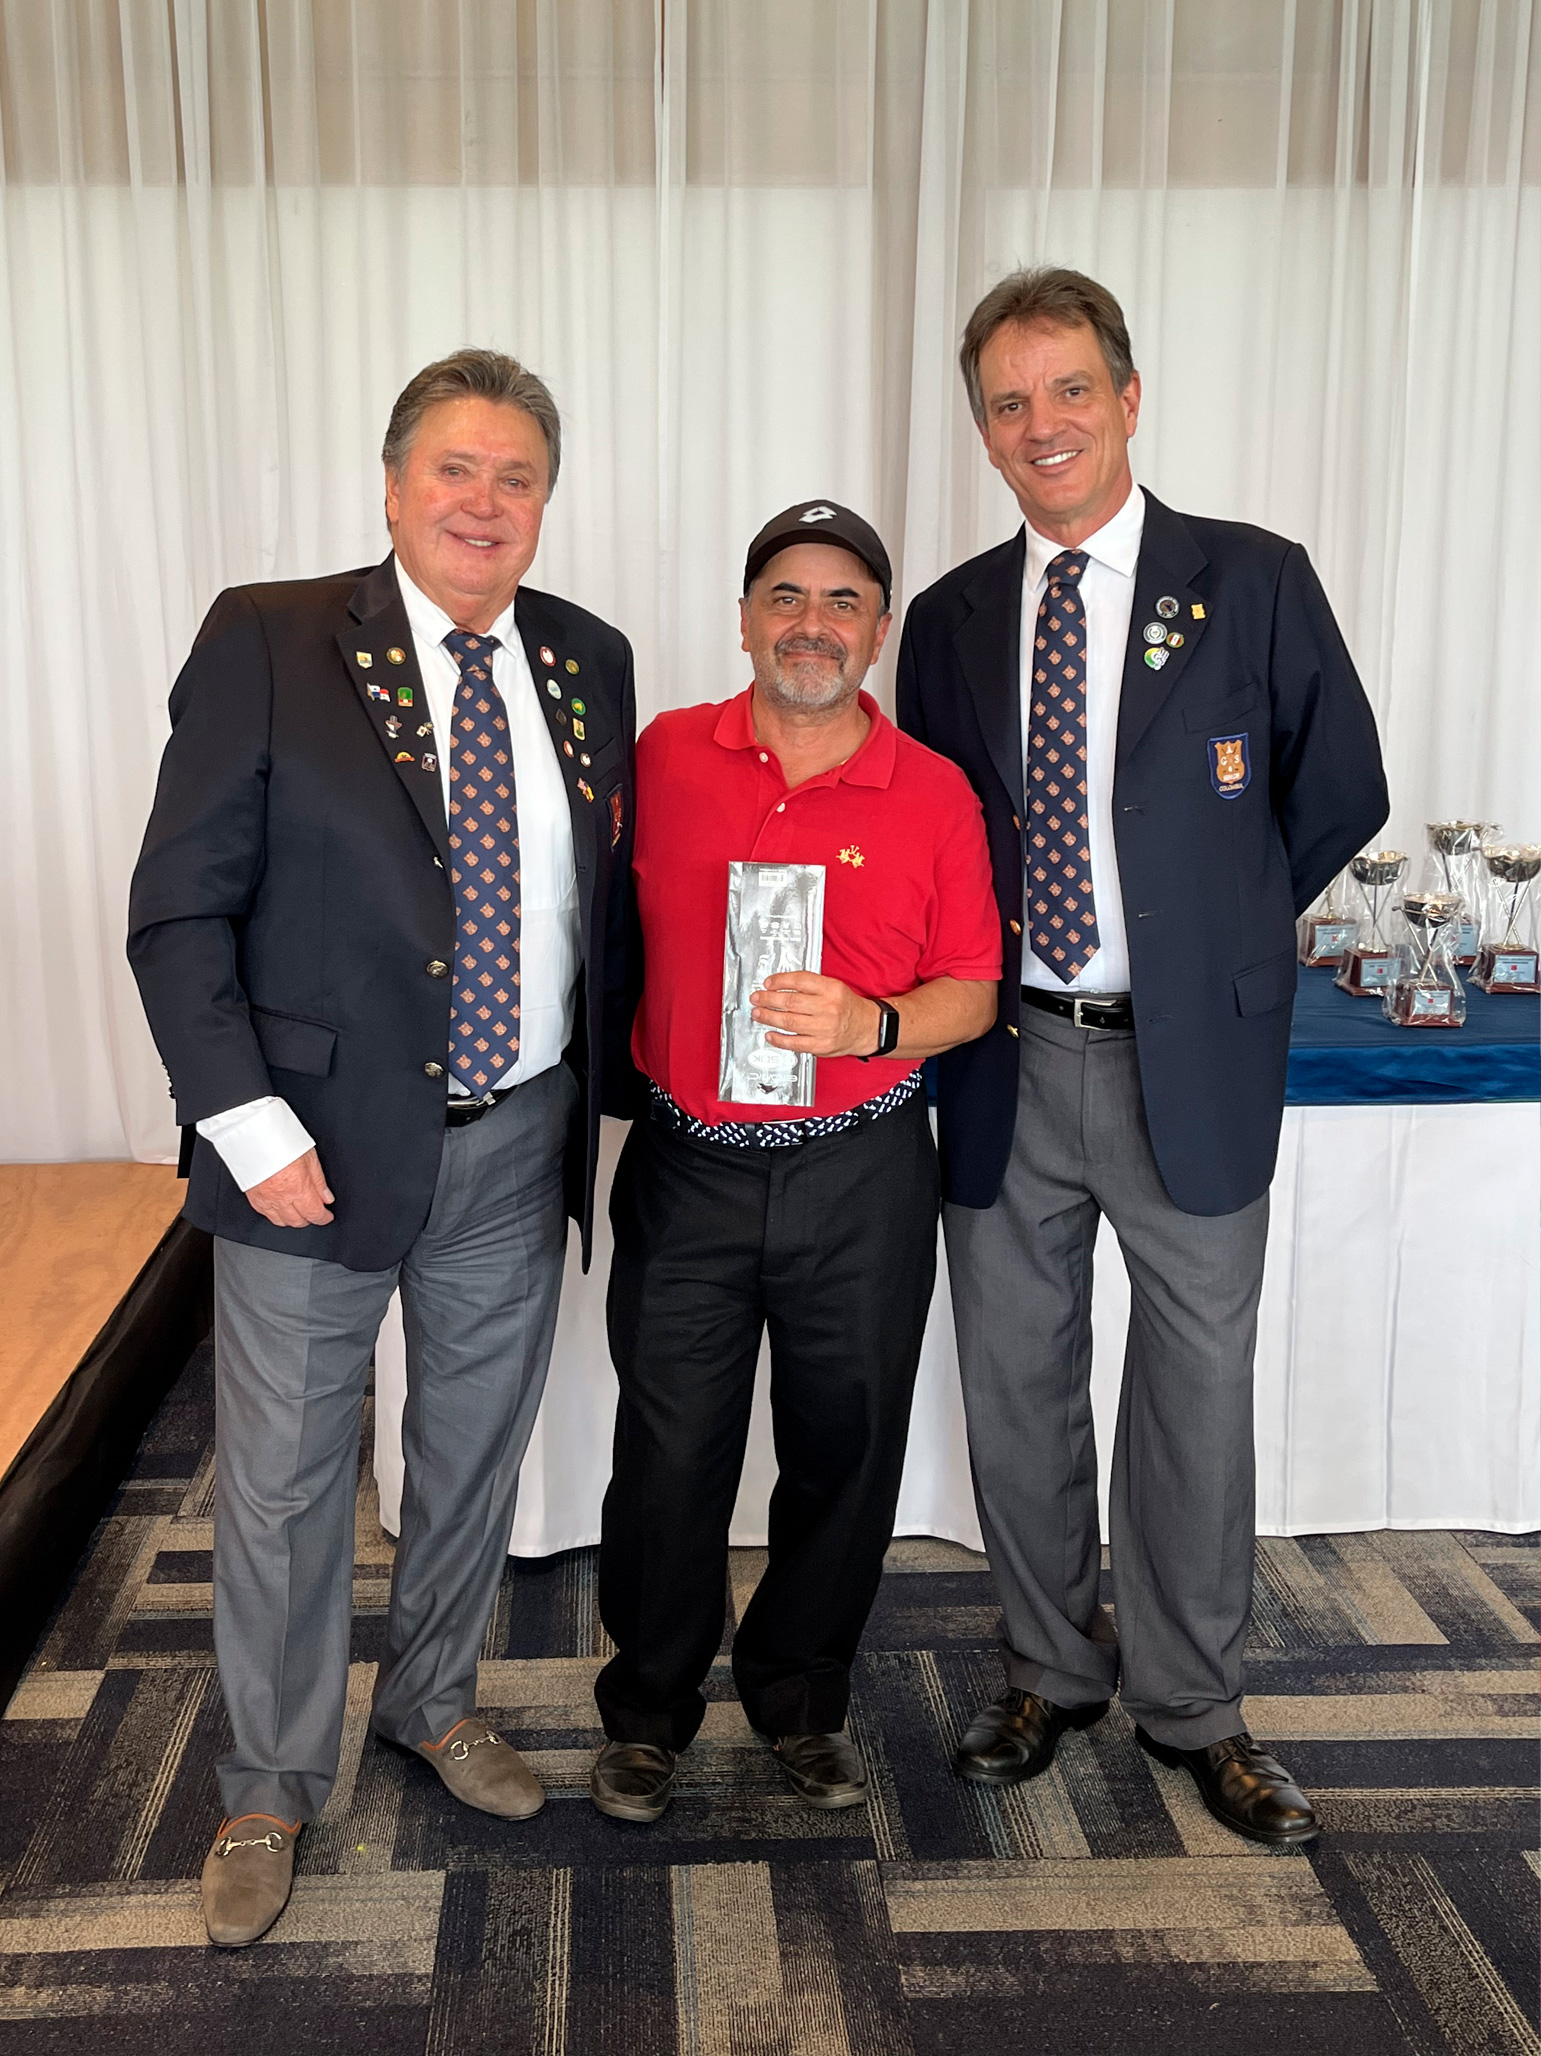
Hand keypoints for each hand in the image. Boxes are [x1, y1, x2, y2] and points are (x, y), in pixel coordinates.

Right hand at [244, 1147, 334, 1227]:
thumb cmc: (281, 1141)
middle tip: (314, 1210)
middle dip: (309, 1218)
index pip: (314, 1214)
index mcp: (298, 1188)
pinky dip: (276, 1215)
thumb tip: (327, 1198)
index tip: (327, 1216)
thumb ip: (319, 1182)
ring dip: (293, 1219)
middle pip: (298, 1221)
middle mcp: (282, 1198)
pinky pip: (266, 1215)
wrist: (255, 1136)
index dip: (323, 1218)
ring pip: (281, 1221)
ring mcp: (266, 1200)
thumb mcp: (310, 1158)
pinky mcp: (253, 1198)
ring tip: (299, 1210)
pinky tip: (281, 1207)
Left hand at [751, 973, 882, 1057]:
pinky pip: (794, 1043)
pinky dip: (779, 1039)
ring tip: (757, 1014)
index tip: (767, 983)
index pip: (799, 981)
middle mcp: (828, 1007)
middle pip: (790, 1001)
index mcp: (831, 989)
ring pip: (788, 1021)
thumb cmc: (847, 1007)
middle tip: (756, 998)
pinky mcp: (821, 1046)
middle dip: (768, 999)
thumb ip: (810, 985)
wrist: (867, 1028)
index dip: (779, 981)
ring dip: (768, 1017)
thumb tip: (779, 985)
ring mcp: (824, 1028)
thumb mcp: (834, 987)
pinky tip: (770, 1034)